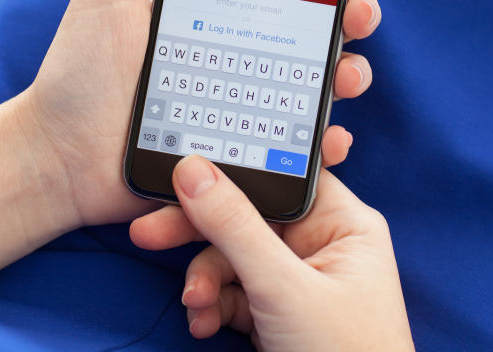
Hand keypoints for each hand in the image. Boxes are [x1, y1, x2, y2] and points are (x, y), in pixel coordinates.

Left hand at [17, 0, 402, 228]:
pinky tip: (331, 136)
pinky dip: (324, 140)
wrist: (59, 158)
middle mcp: (243, 48)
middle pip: (318, 23)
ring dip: (350, 71)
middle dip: (355, 7)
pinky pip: (297, 144)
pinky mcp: (244, 148)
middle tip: (359, 4)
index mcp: (220, 6)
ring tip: (345, 71)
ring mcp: (248, 99)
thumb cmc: (79, 72)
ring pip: (319, 81)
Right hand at [130, 156, 413, 350]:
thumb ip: (235, 227)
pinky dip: (214, 306)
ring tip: (194, 306)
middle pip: (248, 218)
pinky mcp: (279, 314)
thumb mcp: (282, 288)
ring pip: (234, 259)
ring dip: (205, 280)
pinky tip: (202, 323)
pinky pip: (234, 293)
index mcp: (343, 223)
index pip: (279, 179)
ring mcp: (298, 282)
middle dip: (201, 234)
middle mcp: (322, 245)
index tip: (180, 176)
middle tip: (150, 234)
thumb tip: (194, 170)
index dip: (230, 174)